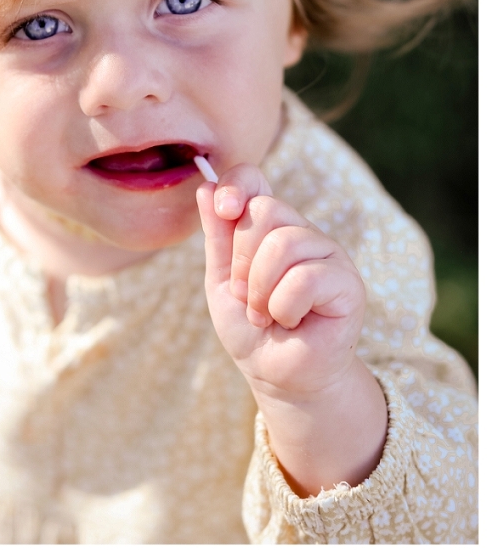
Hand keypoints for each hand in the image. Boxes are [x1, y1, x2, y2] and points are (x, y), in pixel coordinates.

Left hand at [197, 163, 386, 495]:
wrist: (277, 376)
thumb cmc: (251, 327)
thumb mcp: (221, 278)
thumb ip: (217, 234)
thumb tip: (206, 187)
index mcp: (270, 225)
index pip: (254, 178)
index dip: (236, 185)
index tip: (223, 208)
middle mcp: (301, 231)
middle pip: (264, 211)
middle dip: (242, 261)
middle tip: (246, 296)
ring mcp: (328, 253)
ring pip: (284, 243)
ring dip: (261, 290)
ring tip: (264, 314)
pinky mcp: (347, 283)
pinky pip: (305, 278)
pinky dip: (284, 307)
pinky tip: (289, 321)